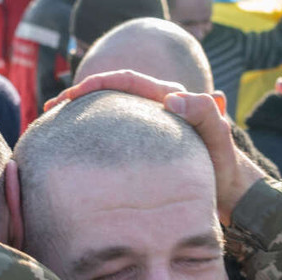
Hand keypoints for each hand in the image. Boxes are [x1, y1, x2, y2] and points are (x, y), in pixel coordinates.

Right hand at [45, 70, 266, 224]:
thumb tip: (173, 98)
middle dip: (78, 97)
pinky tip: (72, 150)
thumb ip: (206, 116)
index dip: (96, 84)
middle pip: (111, 93)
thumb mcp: (219, 144)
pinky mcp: (144, 146)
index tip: (69, 98)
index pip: (126, 81)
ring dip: (80, 116)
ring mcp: (150, 127)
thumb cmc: (224, 173)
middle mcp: (158, 108)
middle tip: (50, 111)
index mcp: (170, 100)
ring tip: (52, 127)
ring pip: (109, 112)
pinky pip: (113, 134)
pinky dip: (90, 136)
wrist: (230, 196)